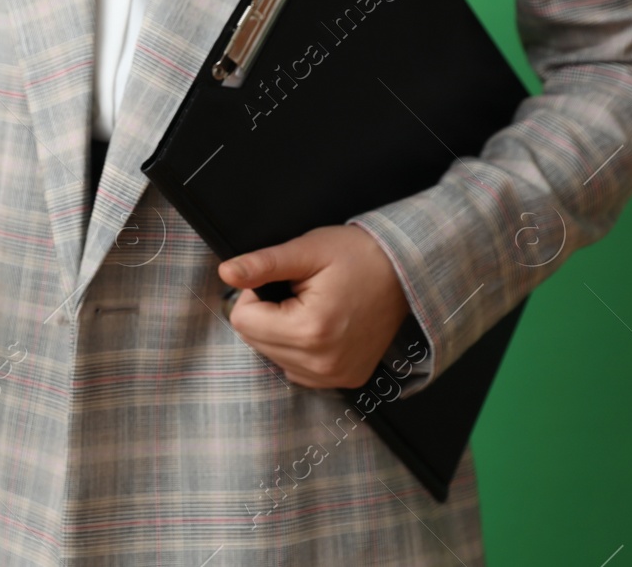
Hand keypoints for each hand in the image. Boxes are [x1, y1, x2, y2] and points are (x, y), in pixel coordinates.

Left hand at [218, 225, 410, 388]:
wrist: (406, 273)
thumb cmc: (358, 256)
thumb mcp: (307, 250)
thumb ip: (262, 264)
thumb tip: (226, 272)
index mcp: (310, 330)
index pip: (242, 320)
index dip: (254, 293)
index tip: (283, 280)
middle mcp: (322, 363)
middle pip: (254, 340)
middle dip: (267, 313)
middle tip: (299, 292)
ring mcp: (335, 376)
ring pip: (273, 356)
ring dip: (281, 331)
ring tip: (312, 307)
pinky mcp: (345, 380)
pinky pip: (296, 369)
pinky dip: (298, 348)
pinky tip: (320, 326)